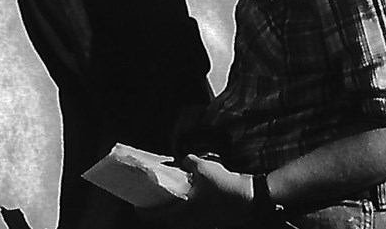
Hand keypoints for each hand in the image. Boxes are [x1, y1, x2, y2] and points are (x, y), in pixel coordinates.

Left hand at [138, 155, 253, 228]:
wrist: (249, 199)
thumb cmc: (225, 185)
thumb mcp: (203, 167)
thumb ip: (188, 162)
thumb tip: (183, 161)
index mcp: (183, 213)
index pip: (154, 218)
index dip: (141, 210)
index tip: (136, 202)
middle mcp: (188, 223)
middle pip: (163, 222)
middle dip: (154, 210)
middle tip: (149, 197)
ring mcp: (198, 224)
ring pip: (176, 221)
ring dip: (168, 211)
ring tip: (165, 197)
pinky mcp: (207, 222)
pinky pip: (187, 219)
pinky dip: (182, 211)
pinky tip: (185, 198)